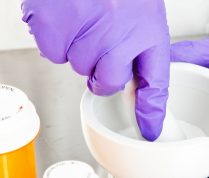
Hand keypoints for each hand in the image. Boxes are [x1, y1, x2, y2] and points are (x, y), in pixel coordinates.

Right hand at [21, 0, 169, 140]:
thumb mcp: (143, 14)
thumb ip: (141, 54)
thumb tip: (138, 98)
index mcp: (148, 30)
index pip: (155, 84)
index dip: (152, 113)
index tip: (149, 131)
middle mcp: (120, 35)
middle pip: (107, 82)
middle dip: (103, 69)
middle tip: (102, 40)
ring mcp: (85, 31)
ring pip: (78, 68)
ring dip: (79, 50)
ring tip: (85, 18)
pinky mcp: (53, 26)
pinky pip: (53, 54)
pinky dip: (57, 39)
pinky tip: (67, 16)